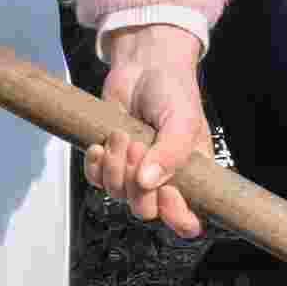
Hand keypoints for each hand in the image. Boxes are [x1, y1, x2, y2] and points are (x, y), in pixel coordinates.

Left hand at [88, 24, 210, 238]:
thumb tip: (147, 182)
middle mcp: (162, 180)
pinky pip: (96, 180)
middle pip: (145, 210)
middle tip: (138, 147)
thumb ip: (172, 153)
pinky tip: (101, 144)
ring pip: (117, 194)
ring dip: (115, 166)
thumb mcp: (182, 120)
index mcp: (190, 177)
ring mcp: (133, 172)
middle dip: (136, 183)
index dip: (176, 216)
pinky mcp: (109, 160)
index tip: (169, 191)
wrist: (144, 65)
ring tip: (122, 134)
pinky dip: (96, 165)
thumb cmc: (173, 91)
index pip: (186, 220)